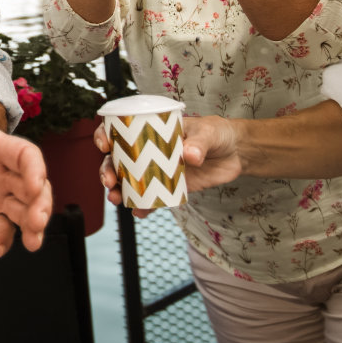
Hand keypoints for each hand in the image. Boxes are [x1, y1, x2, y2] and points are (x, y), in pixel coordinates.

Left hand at [0, 120, 51, 257]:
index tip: (35, 186)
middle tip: (37, 222)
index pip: (24, 154)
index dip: (35, 169)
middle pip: (34, 187)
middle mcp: (4, 173)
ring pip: (25, 211)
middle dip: (41, 205)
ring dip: (32, 227)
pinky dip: (3, 241)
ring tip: (32, 243)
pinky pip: (3, 229)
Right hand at [95, 115, 242, 214]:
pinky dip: (143, 207)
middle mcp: (148, 150)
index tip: (104, 145)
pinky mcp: (169, 188)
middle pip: (118, 159)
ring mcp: (157, 170)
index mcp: (151, 129)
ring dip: (119, 191)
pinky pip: (151, 199)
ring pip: (129, 181)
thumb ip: (199, 143)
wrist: (237, 153)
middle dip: (108, 170)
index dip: (105, 136)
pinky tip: (140, 212)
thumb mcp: (209, 132)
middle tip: (110, 181)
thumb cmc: (218, 133)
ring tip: (117, 199)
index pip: (120, 130)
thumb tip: (190, 155)